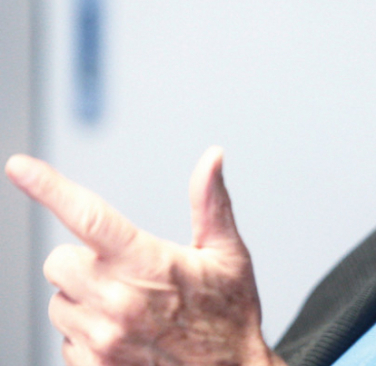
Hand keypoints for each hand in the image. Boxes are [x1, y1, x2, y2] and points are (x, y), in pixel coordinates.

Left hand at [6, 147, 286, 365]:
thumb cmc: (230, 315)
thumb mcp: (228, 255)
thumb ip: (211, 202)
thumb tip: (212, 159)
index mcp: (146, 265)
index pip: (88, 216)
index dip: (49, 188)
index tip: (21, 168)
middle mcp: (117, 302)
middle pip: (60, 262)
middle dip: (84, 260)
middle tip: (124, 271)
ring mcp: (102, 339)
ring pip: (59, 302)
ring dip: (84, 299)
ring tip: (130, 308)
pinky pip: (66, 340)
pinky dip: (87, 333)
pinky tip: (124, 334)